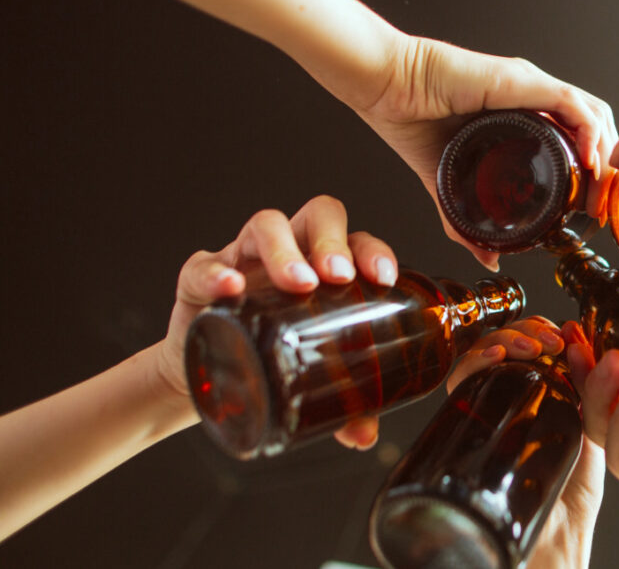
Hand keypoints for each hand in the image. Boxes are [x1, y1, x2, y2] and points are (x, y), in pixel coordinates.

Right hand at [153, 195, 399, 448]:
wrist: (213, 379)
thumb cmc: (275, 362)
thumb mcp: (314, 380)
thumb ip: (345, 407)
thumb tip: (365, 435)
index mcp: (328, 269)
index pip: (357, 241)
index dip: (373, 250)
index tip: (383, 277)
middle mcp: (291, 253)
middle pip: (318, 217)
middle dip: (332, 241)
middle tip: (338, 277)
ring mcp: (246, 257)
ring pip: (266, 225)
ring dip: (285, 250)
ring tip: (298, 283)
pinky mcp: (201, 276)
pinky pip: (204, 263)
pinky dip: (217, 272)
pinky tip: (231, 287)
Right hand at [353, 36, 617, 269]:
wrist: (384, 88)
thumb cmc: (409, 119)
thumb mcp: (448, 183)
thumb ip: (465, 220)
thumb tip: (486, 256)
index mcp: (524, 113)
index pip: (579, 137)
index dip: (594, 171)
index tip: (590, 208)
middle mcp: (533, 96)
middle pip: (595, 127)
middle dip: (607, 167)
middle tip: (599, 206)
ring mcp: (530, 86)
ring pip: (593, 114)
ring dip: (606, 153)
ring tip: (597, 190)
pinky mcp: (522, 80)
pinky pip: (572, 103)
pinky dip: (590, 132)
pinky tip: (589, 161)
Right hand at [444, 319, 605, 568]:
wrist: (552, 546)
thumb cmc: (569, 500)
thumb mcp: (593, 433)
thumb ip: (592, 392)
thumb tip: (588, 342)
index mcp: (531, 399)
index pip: (523, 346)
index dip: (538, 331)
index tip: (563, 333)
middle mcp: (500, 403)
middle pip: (499, 346)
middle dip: (524, 331)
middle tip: (549, 341)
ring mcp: (481, 414)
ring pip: (478, 357)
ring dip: (504, 339)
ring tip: (533, 348)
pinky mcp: (462, 428)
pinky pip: (459, 384)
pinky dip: (475, 361)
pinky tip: (499, 358)